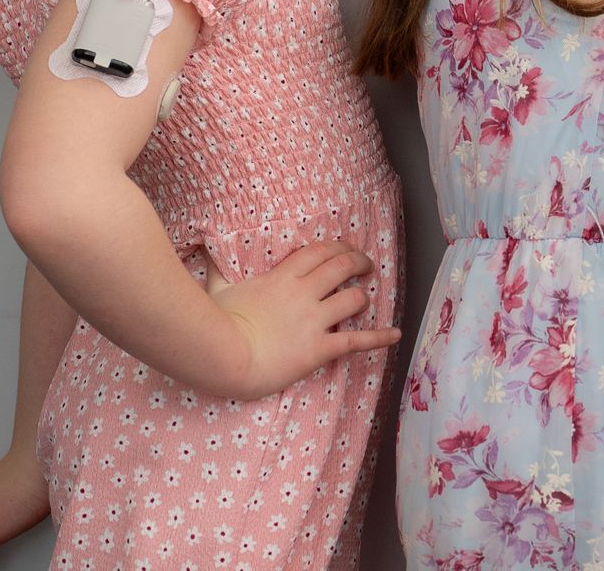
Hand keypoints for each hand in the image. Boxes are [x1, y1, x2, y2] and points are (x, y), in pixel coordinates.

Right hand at [207, 240, 400, 397]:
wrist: (224, 356)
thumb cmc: (217, 323)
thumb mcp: (217, 289)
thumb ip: (218, 268)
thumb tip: (208, 250)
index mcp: (282, 277)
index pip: (319, 251)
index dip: (337, 247)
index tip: (345, 248)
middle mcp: (303, 293)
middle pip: (341, 267)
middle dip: (358, 262)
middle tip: (366, 265)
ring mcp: (313, 320)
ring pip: (352, 299)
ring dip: (362, 297)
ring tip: (364, 298)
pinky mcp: (319, 348)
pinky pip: (355, 341)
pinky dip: (379, 338)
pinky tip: (395, 335)